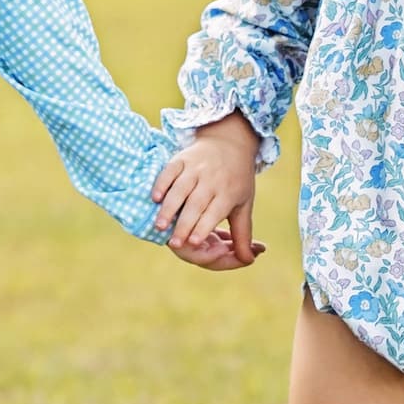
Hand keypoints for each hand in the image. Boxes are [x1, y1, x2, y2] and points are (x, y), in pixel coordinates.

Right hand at [153, 111, 261, 265]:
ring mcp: (195, 168)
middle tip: (173, 243)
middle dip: (184, 224)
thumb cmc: (237, 180)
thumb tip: (248, 261)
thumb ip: (242, 234)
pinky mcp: (182, 159)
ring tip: (160, 226)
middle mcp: (211, 180)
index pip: (214, 213)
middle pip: (195, 204)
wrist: (230, 142)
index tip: (193, 243)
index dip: (203, 227)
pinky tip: (154, 198)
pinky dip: (161, 184)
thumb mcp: (244, 205)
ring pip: (180, 189)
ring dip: (169, 208)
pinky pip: (169, 171)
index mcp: (228, 193)